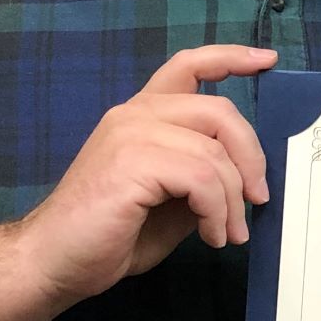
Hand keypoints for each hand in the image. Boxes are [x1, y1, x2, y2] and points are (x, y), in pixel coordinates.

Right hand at [13, 43, 278, 307]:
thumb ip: (203, 176)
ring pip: (215, 152)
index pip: (188, 66)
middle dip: (251, 157)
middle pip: (219, 111)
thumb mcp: (172, 200)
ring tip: (228, 233)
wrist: (54, 261)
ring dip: (232, 200)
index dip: (230, 58)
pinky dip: (217, 211)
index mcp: (142, 115)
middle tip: (258, 199)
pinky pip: (202, 177)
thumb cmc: (110, 235)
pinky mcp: (131, 162)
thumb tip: (249, 178)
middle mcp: (135, 114)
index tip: (266, 61)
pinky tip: (211, 236)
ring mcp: (130, 133)